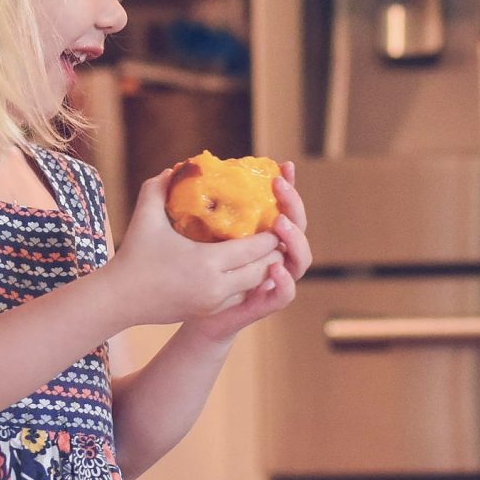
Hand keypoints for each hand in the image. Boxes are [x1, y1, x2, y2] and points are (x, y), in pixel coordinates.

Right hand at [103, 170, 280, 327]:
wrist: (119, 299)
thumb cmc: (133, 255)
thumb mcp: (146, 216)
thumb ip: (160, 186)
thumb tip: (178, 167)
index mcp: (208, 262)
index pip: (255, 248)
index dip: (271, 234)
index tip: (275, 219)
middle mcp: (216, 286)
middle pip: (262, 269)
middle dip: (273, 252)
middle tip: (275, 233)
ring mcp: (214, 302)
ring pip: (254, 286)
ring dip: (263, 269)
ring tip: (264, 249)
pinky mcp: (209, 312)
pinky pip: (241, 297)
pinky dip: (248, 283)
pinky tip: (247, 268)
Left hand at [182, 164, 312, 342]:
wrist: (193, 313)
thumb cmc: (194, 270)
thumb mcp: (191, 233)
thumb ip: (190, 205)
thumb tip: (178, 168)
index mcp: (262, 235)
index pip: (283, 206)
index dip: (288, 186)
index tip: (282, 165)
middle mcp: (275, 254)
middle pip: (298, 226)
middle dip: (294, 204)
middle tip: (278, 187)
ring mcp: (275, 279)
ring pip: (301, 258)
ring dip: (294, 240)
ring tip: (280, 224)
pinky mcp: (267, 303)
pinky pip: (286, 293)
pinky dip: (285, 282)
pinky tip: (275, 268)